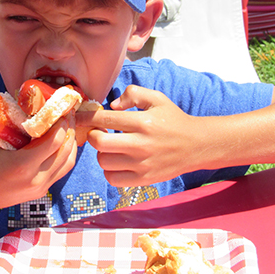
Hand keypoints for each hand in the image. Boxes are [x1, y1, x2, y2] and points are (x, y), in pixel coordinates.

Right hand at [0, 115, 77, 215]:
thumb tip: (34, 105)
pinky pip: (61, 171)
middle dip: (69, 130)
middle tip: (68, 114)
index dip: (61, 123)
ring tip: (67, 127)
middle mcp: (36, 179)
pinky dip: (65, 155)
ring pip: (68, 162)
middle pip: (65, 151)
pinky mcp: (42, 191)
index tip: (61, 110)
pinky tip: (61, 143)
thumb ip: (18, 126)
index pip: (54, 141)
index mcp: (23, 165)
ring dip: (70, 143)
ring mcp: (41, 188)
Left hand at [76, 85, 198, 186]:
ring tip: (111, 147)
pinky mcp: (143, 179)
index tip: (78, 116)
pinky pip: (112, 178)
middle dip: (92, 135)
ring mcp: (142, 164)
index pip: (104, 119)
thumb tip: (112, 105)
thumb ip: (132, 94)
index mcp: (143, 122)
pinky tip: (117, 162)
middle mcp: (141, 144)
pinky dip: (109, 171)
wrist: (196, 146)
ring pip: (103, 161)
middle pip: (99, 143)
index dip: (86, 117)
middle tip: (98, 132)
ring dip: (102, 153)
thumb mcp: (157, 98)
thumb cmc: (173, 120)